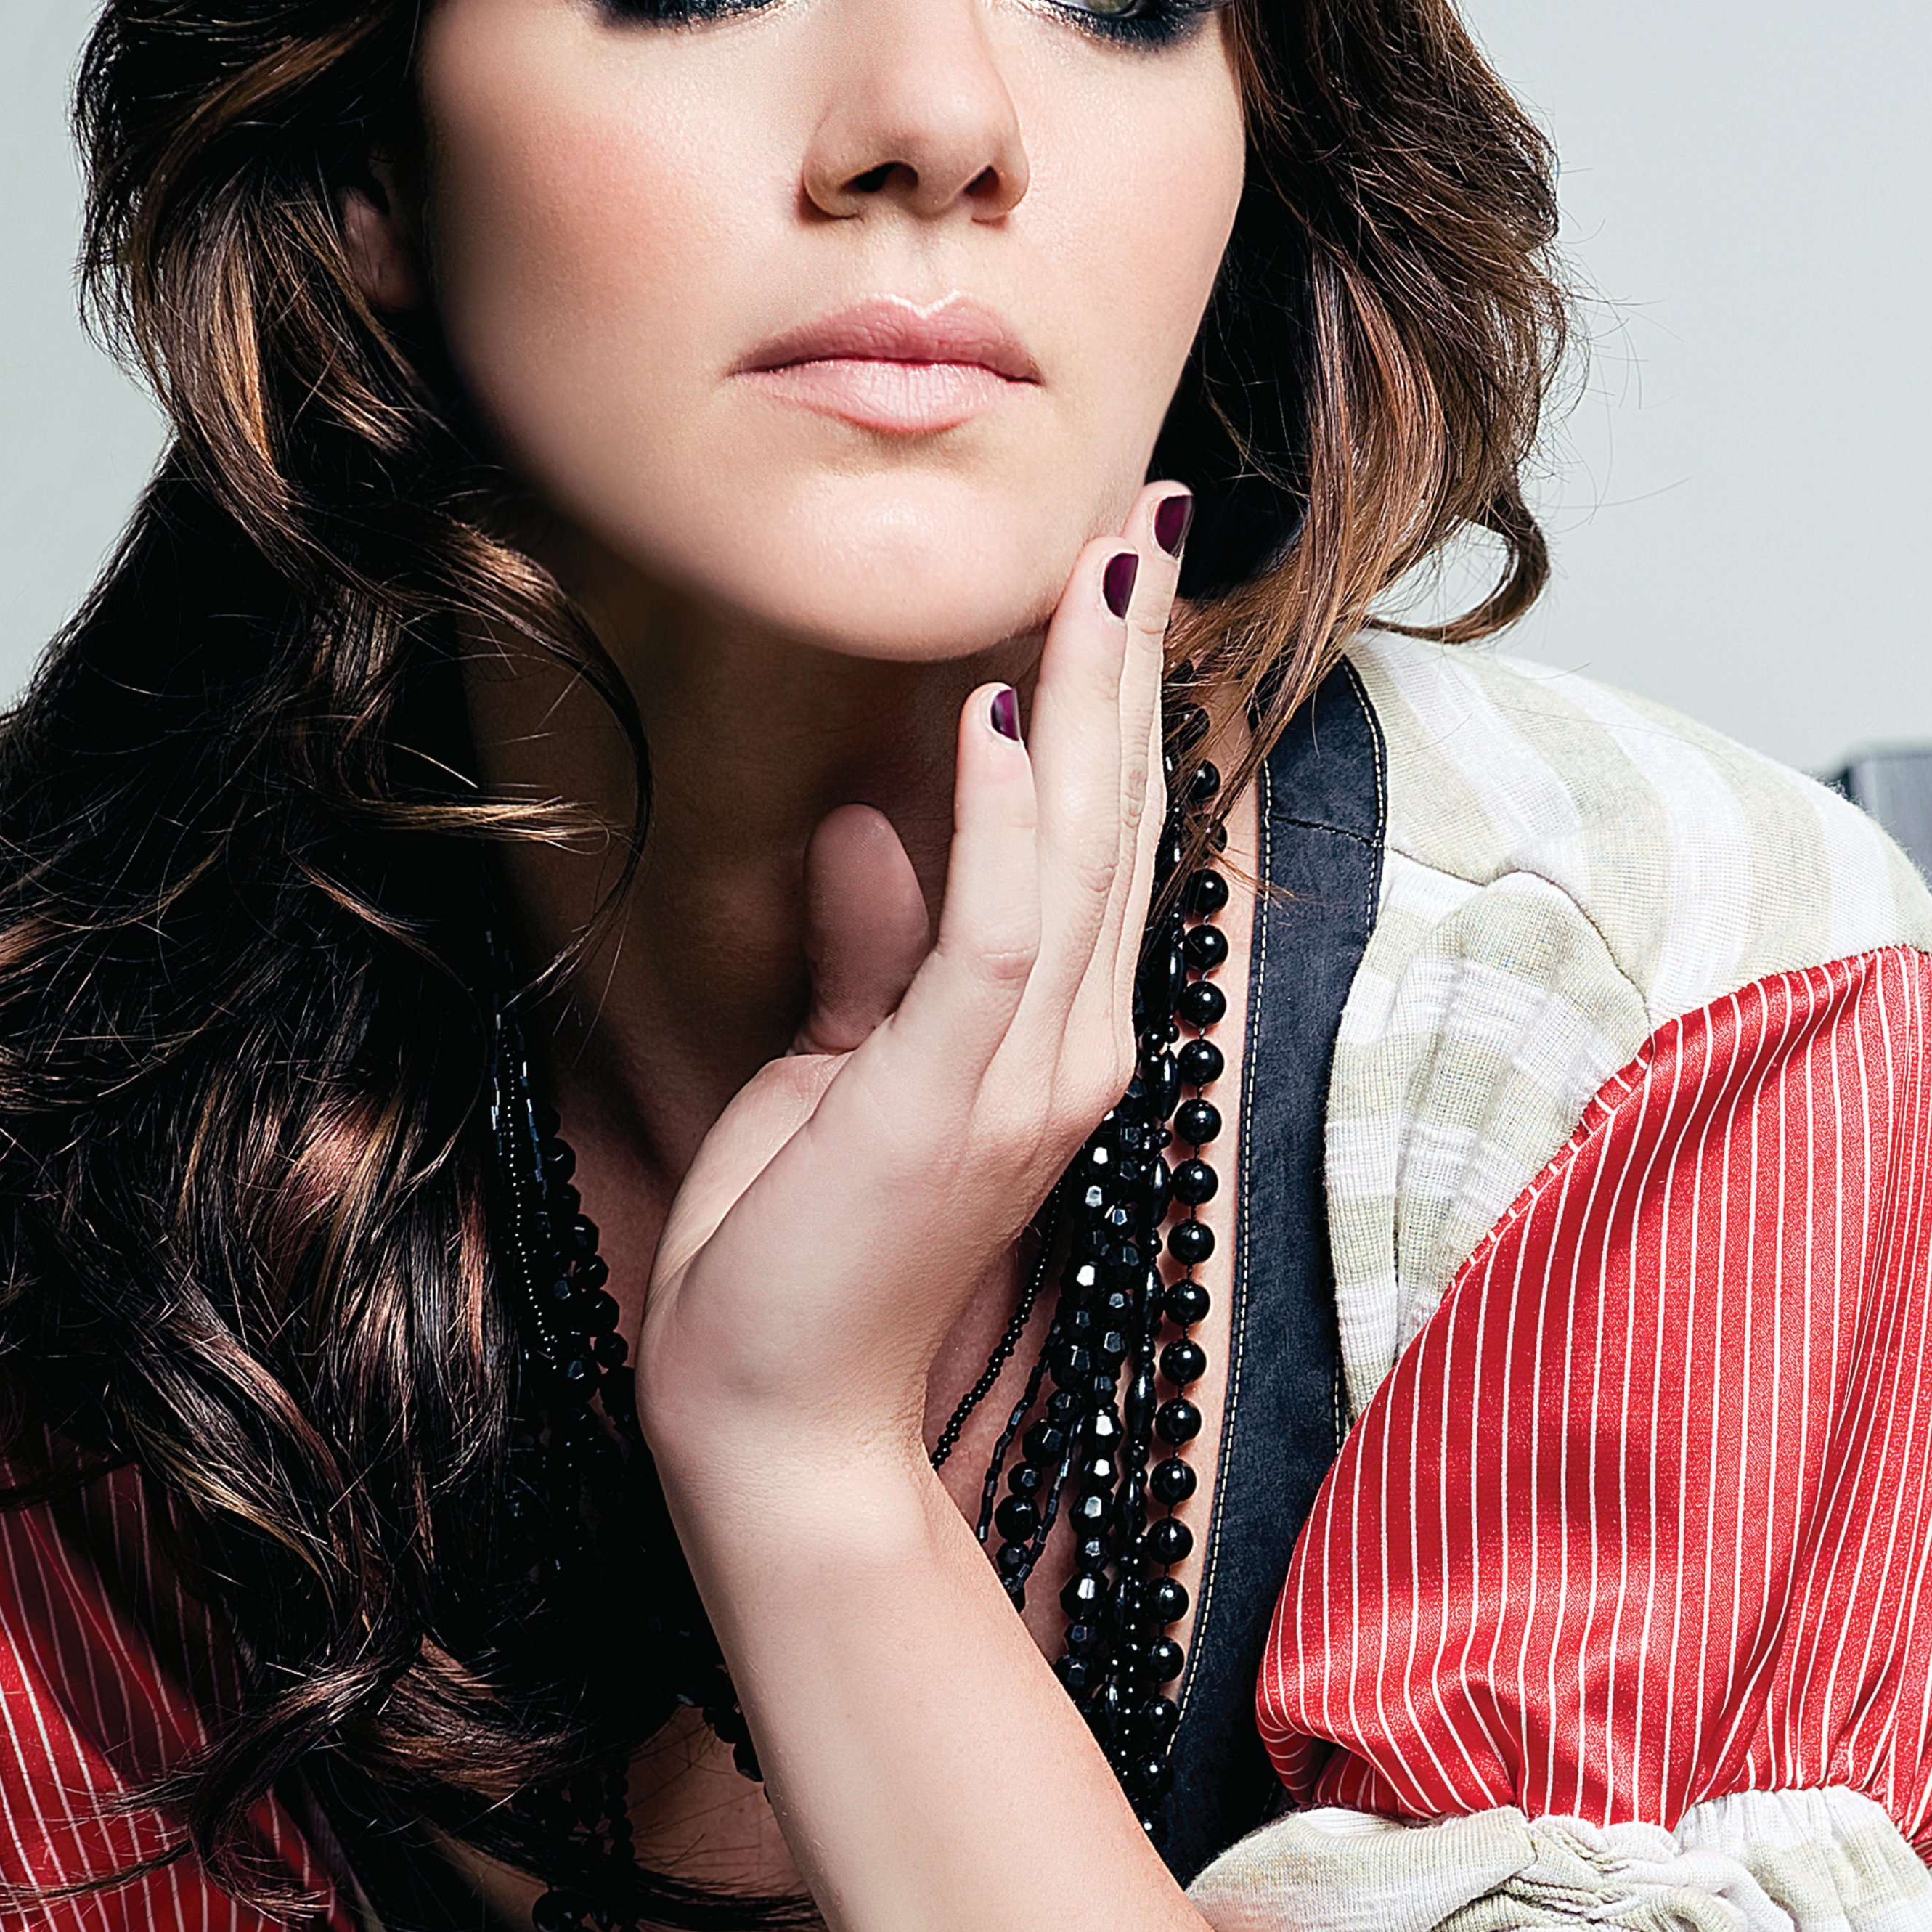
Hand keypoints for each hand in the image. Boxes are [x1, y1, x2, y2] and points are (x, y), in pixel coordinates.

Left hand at [631, 484, 1189, 1517]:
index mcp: (1051, 1041)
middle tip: (1151, 506)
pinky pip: (997, 938)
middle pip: (1120, 818)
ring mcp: (1026, 1082)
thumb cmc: (797, 1263)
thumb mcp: (833, 1076)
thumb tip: (873, 821)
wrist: (780, 1425)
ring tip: (1102, 560)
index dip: (1118, 696)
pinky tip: (999, 717)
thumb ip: (874, 953)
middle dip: (1132, 657)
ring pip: (1082, 852)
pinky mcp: (952, 1103)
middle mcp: (1071, 1052)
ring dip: (1091, 696)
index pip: (1102, 838)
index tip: (1123, 563)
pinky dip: (1004, 823)